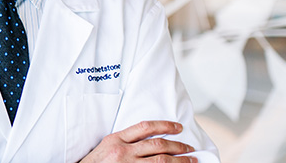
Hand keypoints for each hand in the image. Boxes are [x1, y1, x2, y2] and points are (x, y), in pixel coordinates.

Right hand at [79, 121, 196, 162]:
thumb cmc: (94, 162)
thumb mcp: (107, 145)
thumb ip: (125, 140)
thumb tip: (148, 138)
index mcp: (116, 139)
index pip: (145, 127)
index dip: (164, 125)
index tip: (178, 127)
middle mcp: (123, 152)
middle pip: (157, 145)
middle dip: (178, 146)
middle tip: (190, 149)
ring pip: (160, 162)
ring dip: (179, 162)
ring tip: (191, 161)